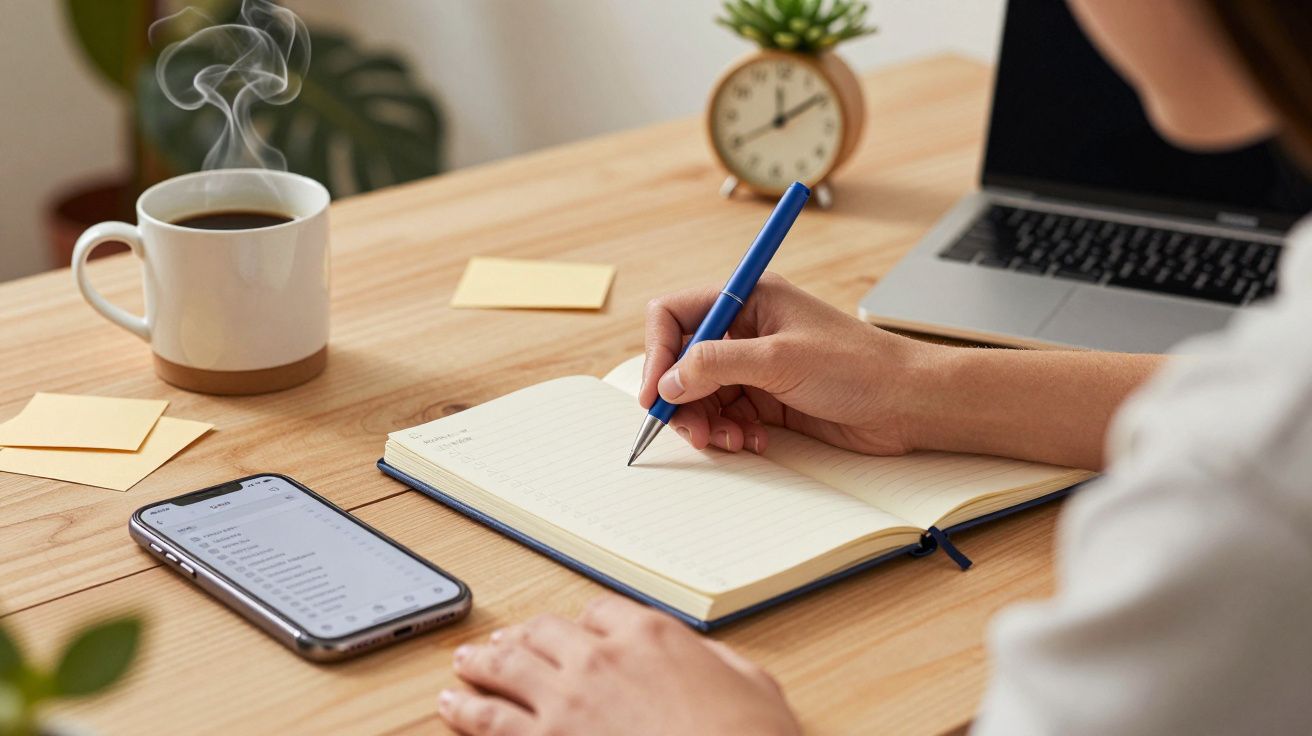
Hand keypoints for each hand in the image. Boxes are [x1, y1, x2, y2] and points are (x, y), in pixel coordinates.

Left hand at [439, 595, 800, 735]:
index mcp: (651, 635)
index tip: (578, 631)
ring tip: (465, 661)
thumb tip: (706, 657)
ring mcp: (569, 701)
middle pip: (546, 632)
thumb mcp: (752, 683)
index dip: (585, 623)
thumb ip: (718, 661)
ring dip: (482, 662)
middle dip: (524, 636)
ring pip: (509, 668)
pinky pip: (493, 721)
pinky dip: (466, 710)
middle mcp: (601, 659)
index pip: (601, 612)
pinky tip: (452, 704)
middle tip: (507, 641)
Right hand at [640, 273, 935, 455]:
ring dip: (706, 421)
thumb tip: (669, 380)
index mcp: (748, 298)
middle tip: (691, 430)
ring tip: (729, 440)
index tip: (656, 393)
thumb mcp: (780, 359)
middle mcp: (747, 329)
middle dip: (681, 397)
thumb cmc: (858, 366)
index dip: (658, 353)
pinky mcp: (768, 398)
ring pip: (701, 394)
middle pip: (683, 361)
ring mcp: (756, 365)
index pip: (676, 315)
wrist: (908, 402)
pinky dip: (729, 432)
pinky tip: (751, 442)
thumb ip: (717, 365)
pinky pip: (726, 415)